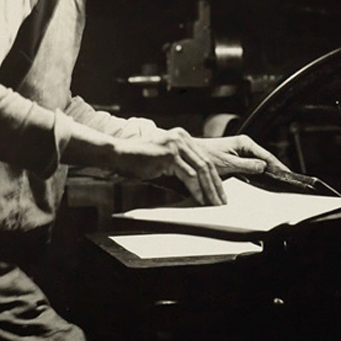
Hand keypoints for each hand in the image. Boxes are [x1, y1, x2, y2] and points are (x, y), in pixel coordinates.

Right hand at [108, 128, 226, 204]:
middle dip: (216, 185)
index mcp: (182, 137)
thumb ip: (180, 166)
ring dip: (208, 189)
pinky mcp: (170, 155)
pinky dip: (196, 189)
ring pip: (200, 170)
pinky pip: (188, 175)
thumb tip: (195, 185)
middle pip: (206, 163)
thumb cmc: (137, 159)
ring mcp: (176, 145)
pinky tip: (200, 199)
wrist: (118, 153)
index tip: (219, 192)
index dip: (214, 177)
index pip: (204, 158)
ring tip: (213, 203)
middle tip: (222, 201)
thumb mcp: (163, 160)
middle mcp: (181, 137)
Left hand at [192, 134, 289, 178]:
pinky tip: (261, 179)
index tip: (286, 173)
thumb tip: (263, 166)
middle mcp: (243, 145)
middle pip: (264, 159)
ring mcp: (240, 151)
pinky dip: (256, 172)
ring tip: (276, 181)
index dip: (278, 165)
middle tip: (284, 180)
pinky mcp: (236, 158)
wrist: (191, 155)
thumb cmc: (205, 156)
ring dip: (265, 171)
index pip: (266, 155)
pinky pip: (250, 165)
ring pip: (257, 163)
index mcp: (244, 142)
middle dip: (274, 169)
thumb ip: (247, 165)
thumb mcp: (228, 163)